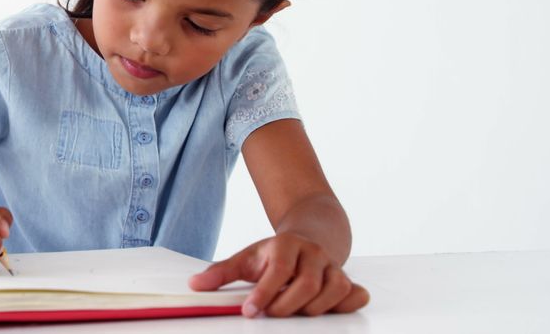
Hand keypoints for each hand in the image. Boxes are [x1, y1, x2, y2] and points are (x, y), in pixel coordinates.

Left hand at [187, 232, 369, 317]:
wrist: (310, 235)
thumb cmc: (274, 253)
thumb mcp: (246, 258)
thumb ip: (221, 273)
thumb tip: (195, 285)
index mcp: (286, 244)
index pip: (278, 270)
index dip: (265, 292)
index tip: (250, 311)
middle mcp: (313, 253)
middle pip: (307, 285)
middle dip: (286, 306)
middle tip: (271, 314)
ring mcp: (333, 266)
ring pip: (332, 292)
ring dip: (311, 310)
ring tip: (292, 311)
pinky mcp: (347, 280)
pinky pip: (354, 295)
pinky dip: (343, 306)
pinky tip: (326, 310)